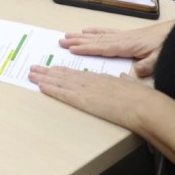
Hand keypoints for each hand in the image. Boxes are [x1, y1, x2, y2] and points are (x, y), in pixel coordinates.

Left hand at [28, 65, 153, 129]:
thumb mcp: (132, 85)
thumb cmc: (142, 98)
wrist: (143, 106)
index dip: (62, 71)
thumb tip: (123, 76)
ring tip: (31, 74)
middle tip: (33, 68)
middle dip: (47, 72)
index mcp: (101, 78)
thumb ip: (126, 81)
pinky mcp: (83, 101)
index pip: (77, 74)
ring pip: (59, 82)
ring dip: (43, 78)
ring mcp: (86, 90)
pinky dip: (50, 89)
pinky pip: (62, 94)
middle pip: (64, 75)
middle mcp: (90, 81)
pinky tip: (40, 86)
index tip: (52, 68)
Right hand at [59, 18, 174, 77]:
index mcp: (126, 46)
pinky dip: (94, 31)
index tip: (71, 49)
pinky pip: (105, 32)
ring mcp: (123, 35)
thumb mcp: (161, 57)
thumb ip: (148, 64)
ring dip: (81, 36)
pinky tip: (87, 30)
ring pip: (97, 35)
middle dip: (77, 41)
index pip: (102, 48)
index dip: (86, 49)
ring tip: (67, 35)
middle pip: (95, 40)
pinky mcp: (126, 35)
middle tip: (60, 41)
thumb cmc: (168, 44)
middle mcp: (121, 39)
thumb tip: (136, 72)